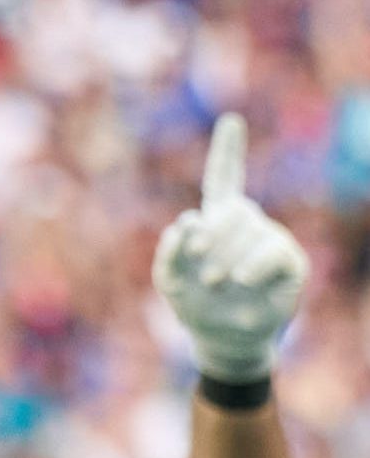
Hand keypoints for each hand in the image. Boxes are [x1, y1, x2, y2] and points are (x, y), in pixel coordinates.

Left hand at [153, 114, 306, 383]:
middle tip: (202, 271)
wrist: (222, 338)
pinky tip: (241, 280)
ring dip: (225, 257)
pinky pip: (273, 251)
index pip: (223, 178)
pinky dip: (251, 265)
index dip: (228, 150)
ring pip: (249, 229)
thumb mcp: (168, 278)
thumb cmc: (194, 303)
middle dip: (210, 239)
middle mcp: (246, 224)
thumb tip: (189, 220)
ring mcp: (269, 240)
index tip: (232, 120)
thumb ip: (168, 249)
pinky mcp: (289, 262)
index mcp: (215, 220)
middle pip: (231, 210)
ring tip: (218, 282)